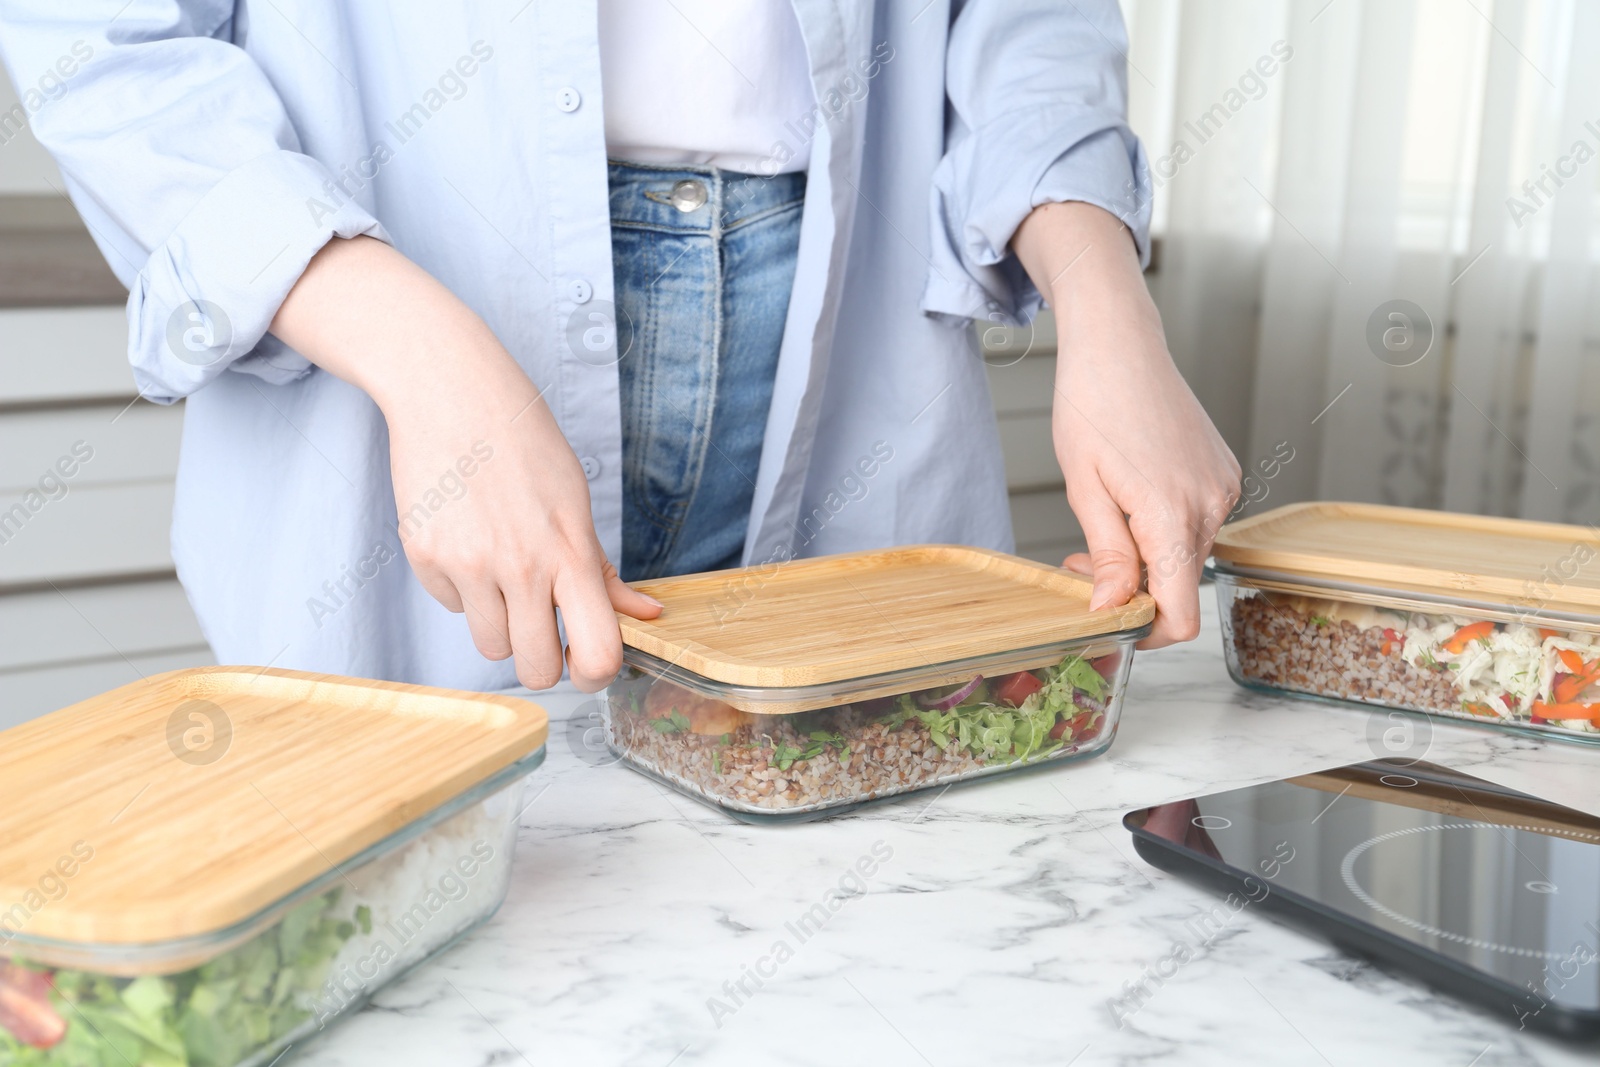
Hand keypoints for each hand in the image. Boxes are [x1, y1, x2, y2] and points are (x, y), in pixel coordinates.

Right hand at [270, 237, 660, 688]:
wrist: (451, 392)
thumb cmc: (524, 444)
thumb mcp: (575, 500)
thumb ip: (603, 571)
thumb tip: (648, 617)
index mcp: (571, 552)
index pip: (597, 652)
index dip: (595, 674)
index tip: (587, 666)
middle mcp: (521, 566)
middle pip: (536, 669)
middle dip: (542, 661)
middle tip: (542, 632)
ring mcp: (468, 564)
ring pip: (489, 646)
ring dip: (500, 626)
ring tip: (502, 576)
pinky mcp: (425, 557)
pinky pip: (452, 607)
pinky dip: (462, 590)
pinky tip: (466, 541)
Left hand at [1013, 203, 1239, 647]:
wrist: (1120, 344)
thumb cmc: (1093, 403)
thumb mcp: (1085, 488)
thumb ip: (1106, 556)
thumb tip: (1111, 610)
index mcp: (1173, 516)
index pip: (1181, 613)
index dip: (1147, 634)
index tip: (1112, 627)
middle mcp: (1211, 505)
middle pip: (1180, 583)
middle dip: (1131, 586)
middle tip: (1078, 562)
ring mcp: (1223, 488)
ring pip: (1185, 553)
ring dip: (1144, 554)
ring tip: (1102, 517)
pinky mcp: (1223, 473)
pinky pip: (1195, 522)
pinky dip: (1162, 526)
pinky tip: (1130, 497)